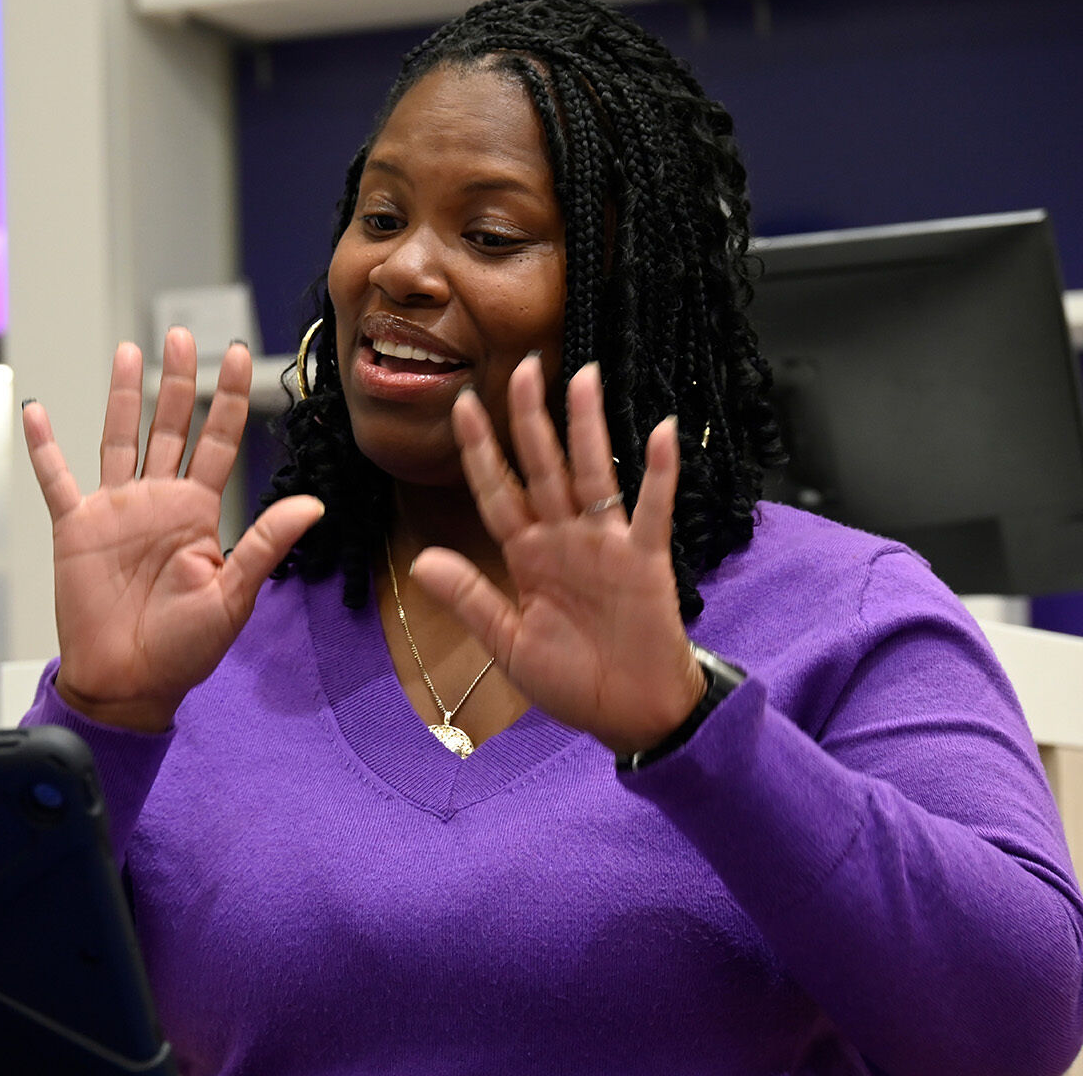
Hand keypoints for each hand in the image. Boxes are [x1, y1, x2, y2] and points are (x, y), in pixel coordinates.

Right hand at [22, 327, 324, 732]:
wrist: (128, 684)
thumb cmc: (183, 652)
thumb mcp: (233, 597)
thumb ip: (263, 544)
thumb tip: (310, 505)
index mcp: (198, 515)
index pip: (219, 442)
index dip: (229, 399)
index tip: (240, 356)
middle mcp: (158, 503)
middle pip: (170, 426)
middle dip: (179, 381)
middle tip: (185, 336)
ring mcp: (116, 511)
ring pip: (120, 438)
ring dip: (124, 396)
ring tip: (130, 352)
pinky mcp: (76, 529)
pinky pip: (57, 479)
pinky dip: (45, 446)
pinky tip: (38, 412)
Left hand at [408, 357, 704, 754]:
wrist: (631, 715)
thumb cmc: (572, 680)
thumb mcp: (508, 646)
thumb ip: (471, 599)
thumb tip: (420, 560)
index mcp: (527, 556)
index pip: (498, 491)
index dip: (479, 451)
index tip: (459, 406)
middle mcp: (564, 539)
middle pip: (542, 466)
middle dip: (529, 418)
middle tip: (522, 367)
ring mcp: (606, 545)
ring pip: (593, 473)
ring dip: (587, 426)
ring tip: (582, 377)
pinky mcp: (646, 561)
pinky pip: (652, 509)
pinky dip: (659, 472)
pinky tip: (662, 431)